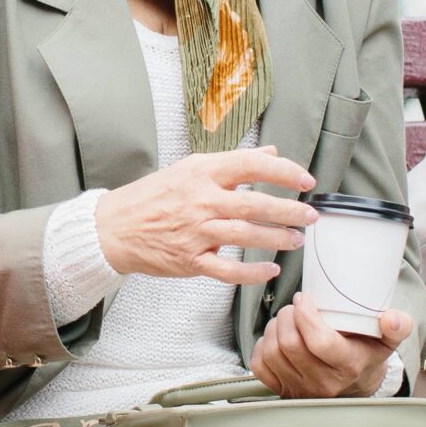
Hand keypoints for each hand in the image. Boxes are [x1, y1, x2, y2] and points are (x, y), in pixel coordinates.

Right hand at [95, 146, 315, 283]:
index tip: (305, 180)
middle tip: (311, 214)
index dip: (283, 171)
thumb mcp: (190, 168)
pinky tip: (270, 270)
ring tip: (297, 239)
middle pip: (255, 204)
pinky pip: (228, 270)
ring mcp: (196, 232)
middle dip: (290, 210)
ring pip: (246, 235)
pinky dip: (252, 273)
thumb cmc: (153, 196)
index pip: (251, 165)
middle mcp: (201, 201)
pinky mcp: (190, 260)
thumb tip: (271, 152)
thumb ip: (233, 162)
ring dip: (277, 238)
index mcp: (202, 173)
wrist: (114, 227)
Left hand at [251, 297, 408, 397]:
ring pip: (273, 352)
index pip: (320, 342)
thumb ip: (398, 327)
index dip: (306, 316)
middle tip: (296, 306)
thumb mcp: (387, 341)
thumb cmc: (367, 355)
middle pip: (290, 344)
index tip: (305, 299)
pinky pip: (260, 365)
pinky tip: (276, 337)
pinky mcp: (283, 391)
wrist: (357, 385)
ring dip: (274, 327)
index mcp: (348, 366)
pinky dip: (263, 345)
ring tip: (287, 318)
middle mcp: (323, 383)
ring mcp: (301, 389)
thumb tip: (393, 318)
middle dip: (287, 316)